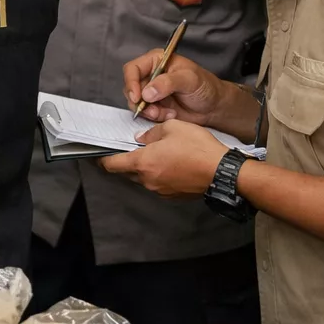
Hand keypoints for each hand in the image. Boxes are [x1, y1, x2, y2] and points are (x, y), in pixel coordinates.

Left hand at [100, 119, 225, 197]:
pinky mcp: (173, 195)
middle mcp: (148, 180)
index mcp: (143, 163)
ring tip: (159, 154)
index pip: (113, 164)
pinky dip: (160, 175)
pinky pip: (159, 184)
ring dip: (146, 168)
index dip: (104, 159)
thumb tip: (142, 138)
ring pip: (144, 178)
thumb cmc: (198, 148)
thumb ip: (151, 132)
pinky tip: (172, 164)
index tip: (100, 155)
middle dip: (128, 161)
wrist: (222, 172)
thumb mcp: (172, 127)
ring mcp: (161, 190)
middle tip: (135, 148)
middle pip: (127, 172)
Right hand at [124, 50, 234, 125]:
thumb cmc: (205, 86)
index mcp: (156, 61)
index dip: (131, 83)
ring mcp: (151, 91)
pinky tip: (169, 114)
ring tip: (164, 112)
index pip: (133, 69)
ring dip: (148, 111)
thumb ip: (168, 82)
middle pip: (131, 87)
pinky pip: (144, 113)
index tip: (137, 97)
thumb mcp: (189, 79)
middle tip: (153, 109)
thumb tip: (147, 92)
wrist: (213, 107)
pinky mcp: (154, 106)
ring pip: (135, 102)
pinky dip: (154, 116)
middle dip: (140, 101)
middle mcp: (151, 75)